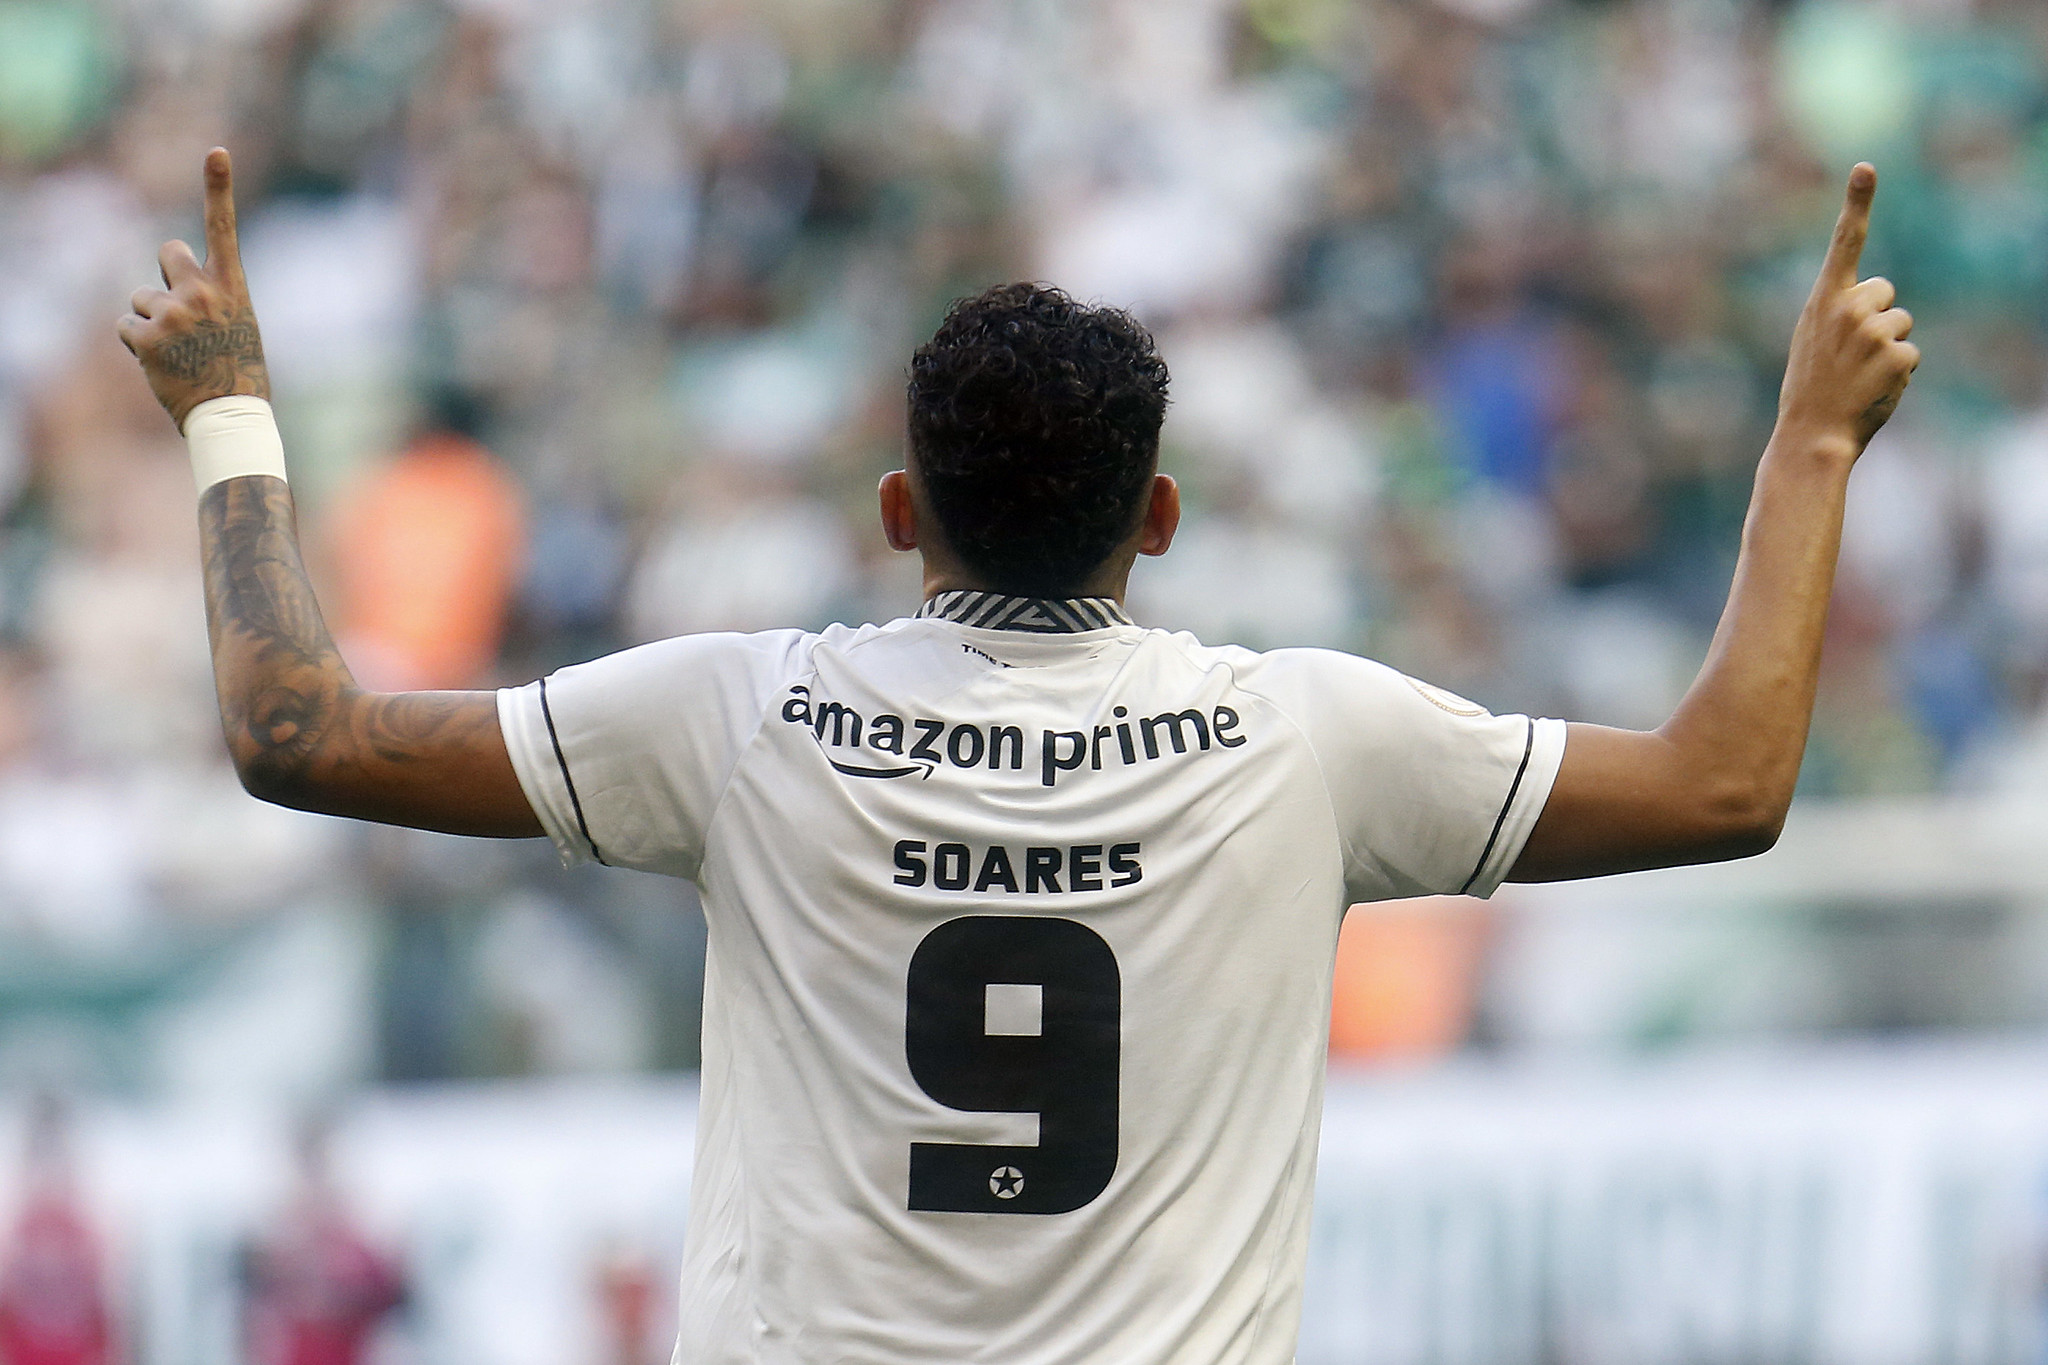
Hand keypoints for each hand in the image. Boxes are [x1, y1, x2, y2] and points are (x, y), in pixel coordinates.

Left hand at [118, 147, 270, 432]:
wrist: (231, 414)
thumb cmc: (239, 369)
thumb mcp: (237, 323)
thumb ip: (210, 295)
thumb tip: (167, 286)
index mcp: (232, 288)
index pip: (223, 229)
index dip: (219, 188)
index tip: (216, 151)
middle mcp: (202, 292)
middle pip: (167, 253)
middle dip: (167, 275)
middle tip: (183, 311)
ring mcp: (172, 313)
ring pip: (141, 296)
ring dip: (152, 319)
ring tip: (178, 350)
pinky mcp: (145, 337)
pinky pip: (127, 326)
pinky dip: (138, 344)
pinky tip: (161, 362)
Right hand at [1776, 163, 1919, 457]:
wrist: (1810, 437)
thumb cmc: (1808, 391)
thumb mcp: (1811, 342)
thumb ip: (1838, 312)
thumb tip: (1879, 296)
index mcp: (1822, 302)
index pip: (1845, 243)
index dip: (1857, 204)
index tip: (1866, 168)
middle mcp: (1848, 309)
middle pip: (1885, 292)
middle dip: (1878, 316)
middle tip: (1850, 355)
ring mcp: (1875, 332)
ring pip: (1902, 323)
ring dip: (1889, 348)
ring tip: (1859, 376)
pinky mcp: (1899, 355)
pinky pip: (1911, 353)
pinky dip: (1898, 374)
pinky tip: (1873, 389)